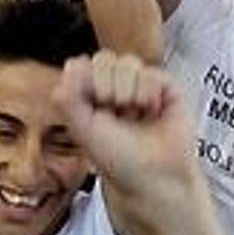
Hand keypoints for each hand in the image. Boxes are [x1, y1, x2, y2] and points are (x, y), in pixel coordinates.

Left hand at [54, 52, 197, 228]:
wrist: (153, 175)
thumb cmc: (119, 160)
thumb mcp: (83, 130)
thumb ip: (68, 98)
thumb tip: (72, 64)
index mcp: (93, 96)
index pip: (83, 65)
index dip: (86, 84)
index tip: (92, 109)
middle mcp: (116, 87)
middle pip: (105, 59)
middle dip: (106, 88)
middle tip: (115, 114)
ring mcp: (141, 85)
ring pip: (128, 62)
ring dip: (128, 92)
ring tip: (134, 113)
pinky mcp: (165, 87)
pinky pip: (152, 72)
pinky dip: (149, 94)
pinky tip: (152, 110)